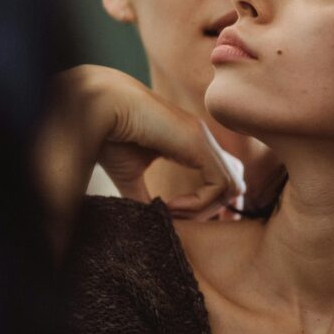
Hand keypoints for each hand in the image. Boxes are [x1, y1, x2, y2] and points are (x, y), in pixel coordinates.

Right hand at [37, 66, 239, 232]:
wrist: (99, 108)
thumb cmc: (109, 136)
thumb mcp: (130, 175)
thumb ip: (144, 198)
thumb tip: (153, 226)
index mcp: (192, 144)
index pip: (222, 178)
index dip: (210, 205)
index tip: (178, 219)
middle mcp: (203, 140)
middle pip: (234, 184)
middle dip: (212, 211)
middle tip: (179, 222)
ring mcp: (203, 139)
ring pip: (231, 187)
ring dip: (204, 211)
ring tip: (171, 214)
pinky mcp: (198, 143)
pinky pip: (219, 184)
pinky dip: (199, 203)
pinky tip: (170, 206)